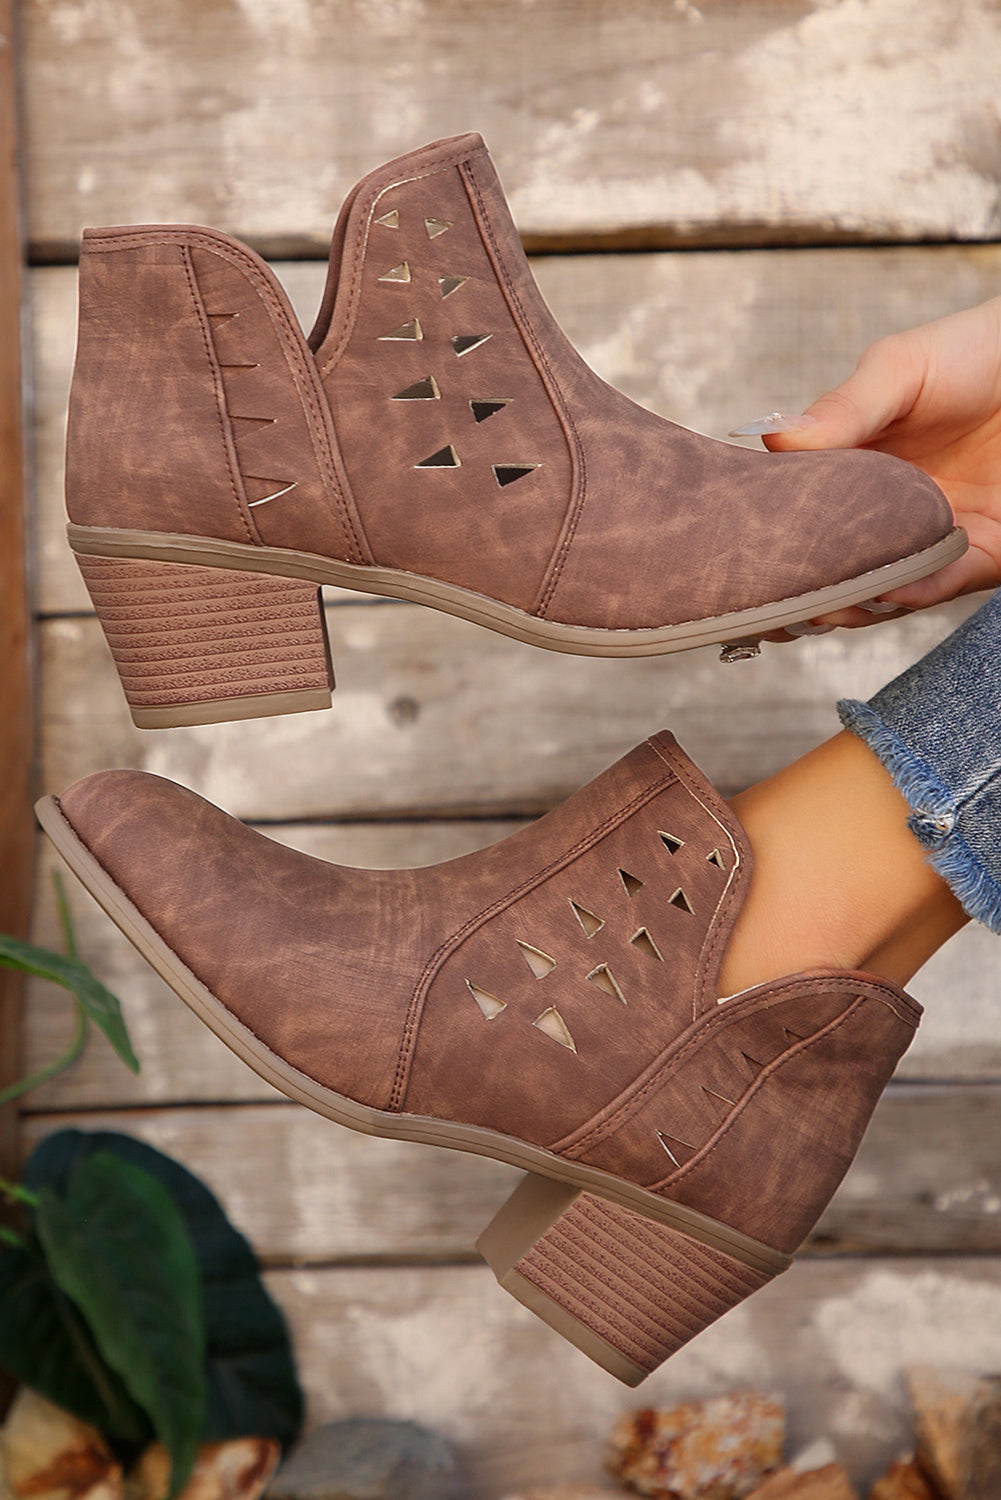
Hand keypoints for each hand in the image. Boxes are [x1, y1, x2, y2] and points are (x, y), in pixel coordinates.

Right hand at [739, 296, 1000, 632]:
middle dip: (800, 591)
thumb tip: (774, 440)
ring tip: (818, 608)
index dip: (769, 540)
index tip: (739, 553)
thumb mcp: (899, 368)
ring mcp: (932, 539)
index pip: (800, 517)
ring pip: (878, 594)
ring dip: (846, 607)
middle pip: (832, 568)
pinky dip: (908, 595)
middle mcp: (888, 515)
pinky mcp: (981, 554)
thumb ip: (844, 407)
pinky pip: (937, 588)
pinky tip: (884, 591)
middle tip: (768, 597)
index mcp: (855, 472)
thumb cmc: (977, 351)